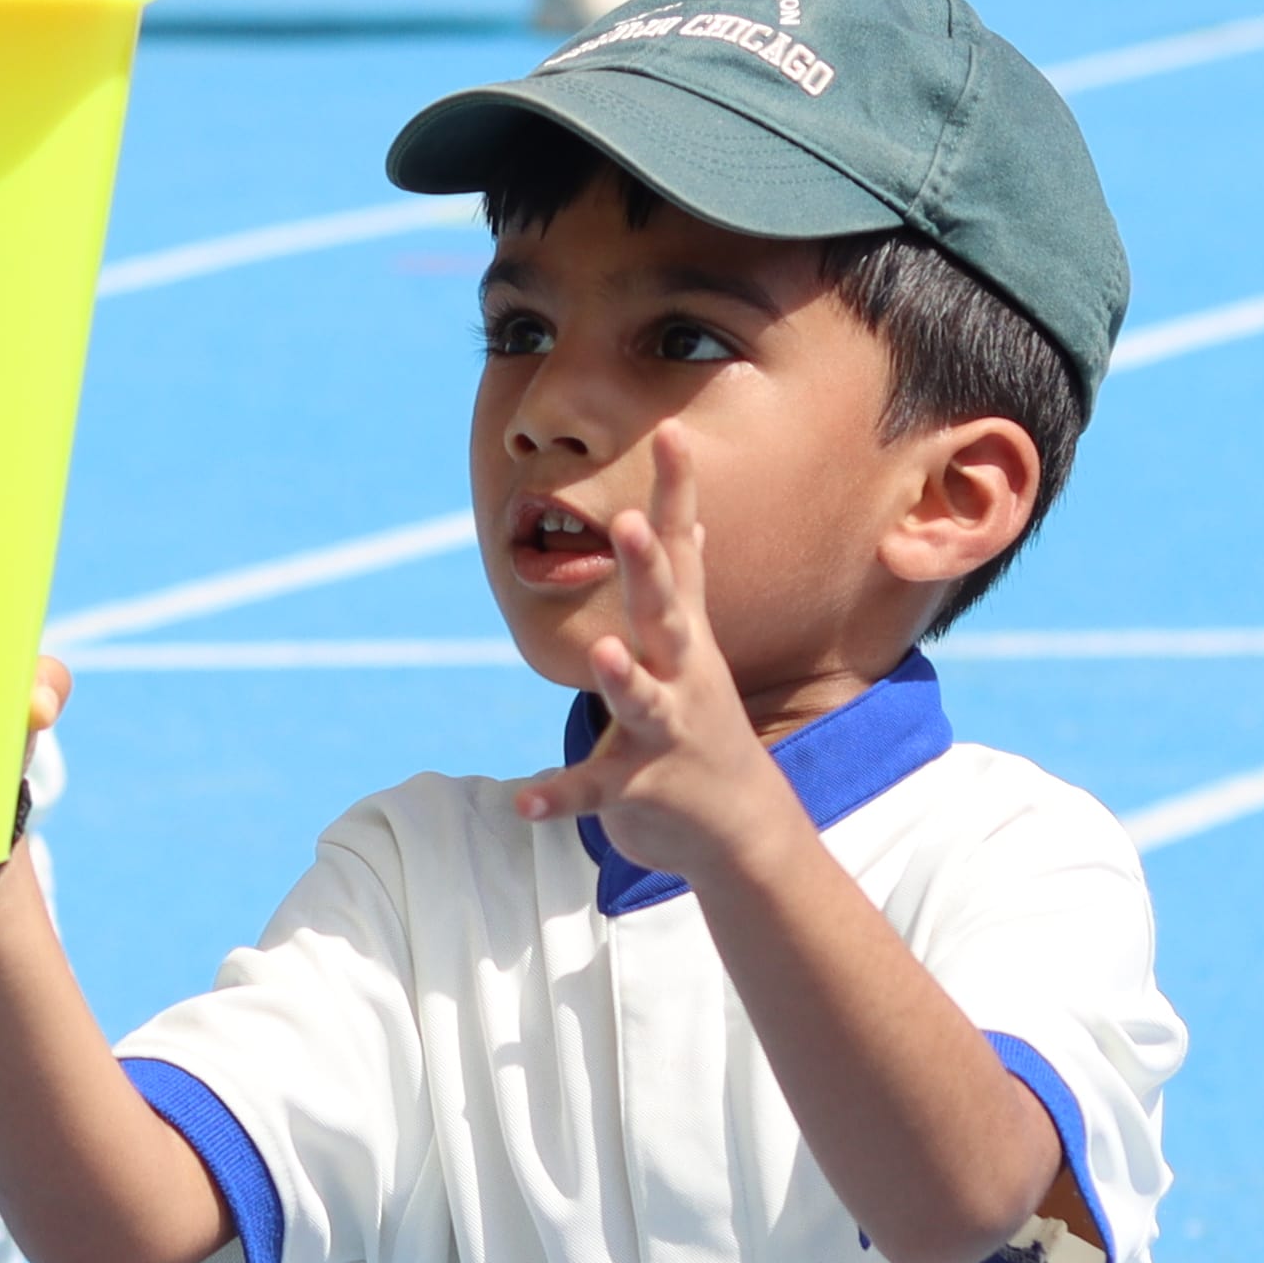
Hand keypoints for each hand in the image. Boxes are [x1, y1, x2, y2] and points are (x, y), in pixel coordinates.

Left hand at [502, 430, 809, 889]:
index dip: (676, 493)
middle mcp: (682, 676)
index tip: (672, 432)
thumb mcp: (695, 648)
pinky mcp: (640, 788)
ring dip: (622, 678)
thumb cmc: (706, 724)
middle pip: (665, 613)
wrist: (742, 830)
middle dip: (649, 569)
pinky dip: (560, 795)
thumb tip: (690, 517)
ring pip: (642, 700)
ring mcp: (665, 732)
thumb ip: (684, 584)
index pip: (682, 552)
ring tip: (604, 653)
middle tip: (629, 523)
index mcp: (683, 637)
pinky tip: (521, 801)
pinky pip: (595, 790)